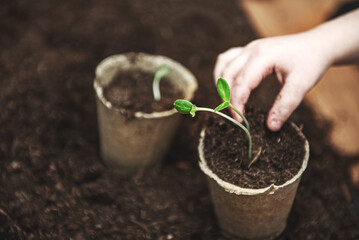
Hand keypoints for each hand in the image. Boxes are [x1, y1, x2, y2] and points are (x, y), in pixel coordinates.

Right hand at [214, 33, 329, 130]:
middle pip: (227, 75)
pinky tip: (228, 85)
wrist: (319, 44)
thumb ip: (285, 106)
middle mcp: (251, 50)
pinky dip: (223, 72)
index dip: (236, 104)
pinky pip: (227, 59)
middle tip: (235, 116)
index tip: (240, 122)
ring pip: (223, 65)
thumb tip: (270, 127)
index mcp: (262, 57)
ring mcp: (249, 47)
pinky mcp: (250, 49)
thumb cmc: (311, 63)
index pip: (240, 84)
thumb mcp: (302, 85)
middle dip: (227, 97)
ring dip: (221, 84)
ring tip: (229, 102)